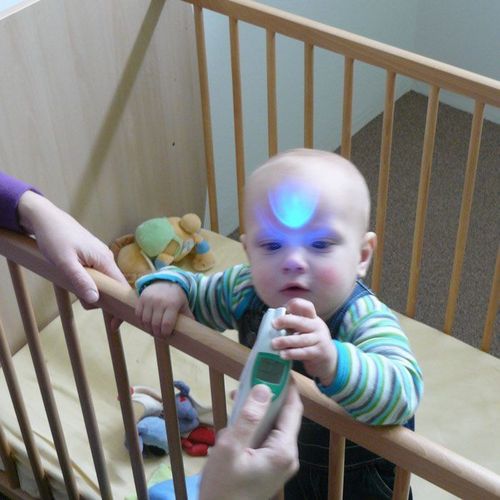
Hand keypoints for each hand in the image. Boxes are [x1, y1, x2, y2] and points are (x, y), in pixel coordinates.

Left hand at [17, 191, 126, 302]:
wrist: (46, 218)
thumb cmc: (55, 238)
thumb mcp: (65, 262)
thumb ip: (81, 281)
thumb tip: (96, 300)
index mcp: (105, 259)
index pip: (121, 286)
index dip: (121, 305)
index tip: (115, 323)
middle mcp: (107, 258)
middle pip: (113, 286)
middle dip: (102, 300)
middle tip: (83, 305)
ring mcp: (100, 257)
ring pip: (103, 281)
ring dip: (92, 291)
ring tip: (74, 288)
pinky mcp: (93, 257)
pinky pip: (97, 275)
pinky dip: (89, 283)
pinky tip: (75, 282)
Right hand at [135, 281, 191, 337]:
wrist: (165, 281)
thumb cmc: (176, 297)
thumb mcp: (184, 305)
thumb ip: (188, 317)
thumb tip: (193, 331)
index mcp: (172, 304)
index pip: (167, 324)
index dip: (165, 333)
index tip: (166, 336)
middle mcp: (160, 302)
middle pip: (155, 324)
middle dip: (157, 333)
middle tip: (159, 336)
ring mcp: (149, 300)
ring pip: (146, 320)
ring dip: (148, 329)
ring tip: (153, 331)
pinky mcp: (141, 299)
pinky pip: (138, 314)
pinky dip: (141, 321)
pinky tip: (147, 324)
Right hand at [199, 383, 301, 499]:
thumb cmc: (222, 487)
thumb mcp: (230, 449)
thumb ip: (248, 417)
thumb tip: (264, 388)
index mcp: (283, 450)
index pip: (293, 409)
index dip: (287, 385)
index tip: (277, 366)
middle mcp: (288, 456)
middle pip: (284, 416)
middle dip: (268, 396)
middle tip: (248, 381)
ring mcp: (280, 463)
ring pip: (274, 426)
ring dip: (259, 410)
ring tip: (238, 399)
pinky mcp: (271, 467)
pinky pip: (268, 438)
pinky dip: (256, 425)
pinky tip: (238, 421)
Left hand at [272, 298, 336, 385]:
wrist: (329, 359)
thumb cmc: (311, 342)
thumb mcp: (305, 330)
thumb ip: (293, 325)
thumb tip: (273, 322)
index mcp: (312, 318)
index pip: (307, 307)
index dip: (296, 305)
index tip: (286, 307)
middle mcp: (317, 326)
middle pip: (302, 321)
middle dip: (286, 321)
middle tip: (273, 324)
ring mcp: (319, 340)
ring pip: (301, 339)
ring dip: (286, 341)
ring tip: (274, 344)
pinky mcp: (319, 353)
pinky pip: (304, 352)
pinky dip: (292, 353)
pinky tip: (282, 355)